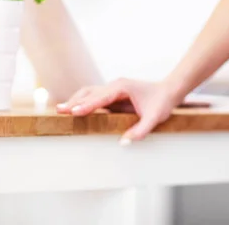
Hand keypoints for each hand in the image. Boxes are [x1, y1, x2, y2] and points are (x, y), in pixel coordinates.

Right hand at [56, 78, 180, 143]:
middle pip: (90, 93)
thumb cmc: (162, 103)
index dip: (86, 105)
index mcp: (122, 87)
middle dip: (74, 102)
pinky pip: (94, 97)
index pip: (100, 97)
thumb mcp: (154, 118)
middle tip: (59, 111)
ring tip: (60, 110)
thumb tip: (123, 142)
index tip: (73, 112)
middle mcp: (115, 85)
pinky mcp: (112, 94)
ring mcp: (112, 88)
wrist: (169, 91)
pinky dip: (82, 102)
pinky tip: (73, 110)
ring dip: (75, 101)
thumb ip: (141, 130)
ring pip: (89, 93)